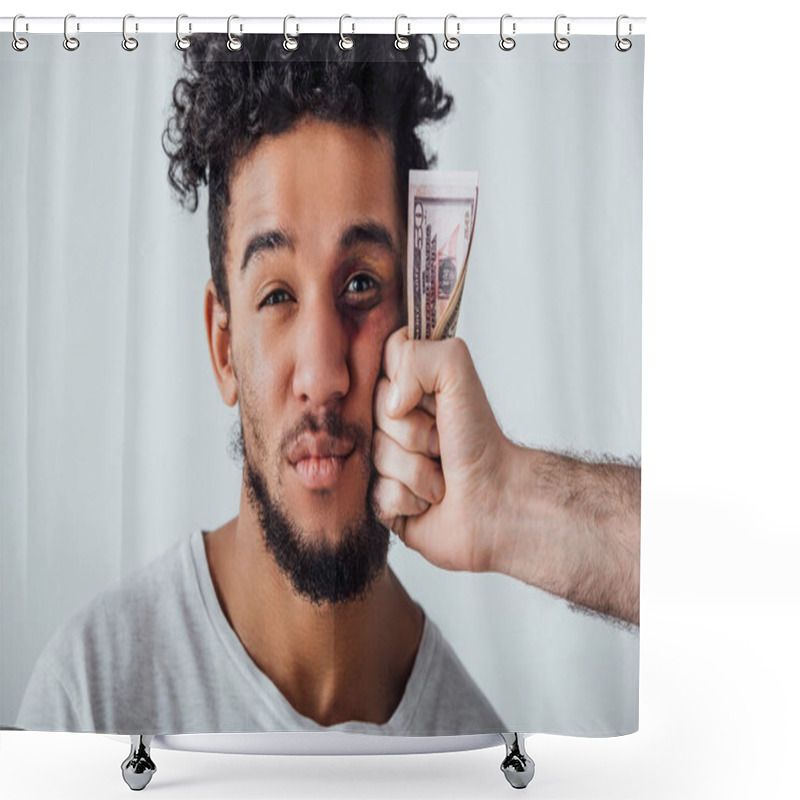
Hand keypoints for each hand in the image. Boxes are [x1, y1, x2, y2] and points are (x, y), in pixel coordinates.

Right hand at [370, 327, 509, 572]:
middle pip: (370, 412)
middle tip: (440, 441)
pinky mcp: (381, 498)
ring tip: (439, 475)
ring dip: (415, 470)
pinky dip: (407, 498)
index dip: (400, 381)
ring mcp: (383, 459)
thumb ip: (418, 356)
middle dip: (412, 431)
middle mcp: (392, 420)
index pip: (376, 363)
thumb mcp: (457, 372)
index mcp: (407, 386)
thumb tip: (389, 402)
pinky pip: (375, 492)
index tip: (429, 397)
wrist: (497, 500)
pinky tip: (427, 500)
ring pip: (373, 455)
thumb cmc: (480, 440)